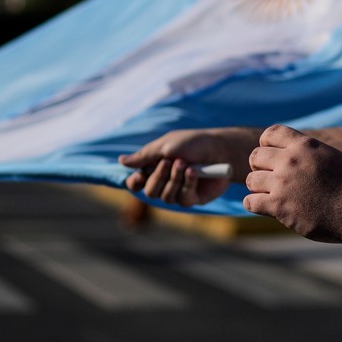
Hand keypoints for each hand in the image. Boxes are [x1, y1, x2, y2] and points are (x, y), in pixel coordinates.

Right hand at [120, 128, 254, 206]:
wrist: (221, 149)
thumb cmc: (193, 143)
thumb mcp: (166, 145)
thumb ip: (144, 156)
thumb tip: (121, 161)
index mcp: (155, 168)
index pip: (136, 184)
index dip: (135, 183)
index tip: (140, 175)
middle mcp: (165, 182)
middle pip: (149, 192)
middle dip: (158, 176)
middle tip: (170, 161)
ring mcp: (179, 191)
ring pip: (166, 197)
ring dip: (174, 179)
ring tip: (185, 164)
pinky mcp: (193, 198)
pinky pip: (183, 199)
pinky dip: (187, 184)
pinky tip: (194, 172)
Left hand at [242, 124, 341, 241]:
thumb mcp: (331, 156)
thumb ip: (309, 152)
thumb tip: (295, 151)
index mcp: (304, 145)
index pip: (270, 133)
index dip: (266, 144)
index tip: (271, 156)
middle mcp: (290, 160)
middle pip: (255, 156)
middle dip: (260, 167)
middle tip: (270, 179)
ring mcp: (283, 183)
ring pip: (251, 180)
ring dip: (258, 188)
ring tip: (271, 195)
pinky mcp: (279, 206)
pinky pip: (250, 202)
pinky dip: (254, 204)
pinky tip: (265, 208)